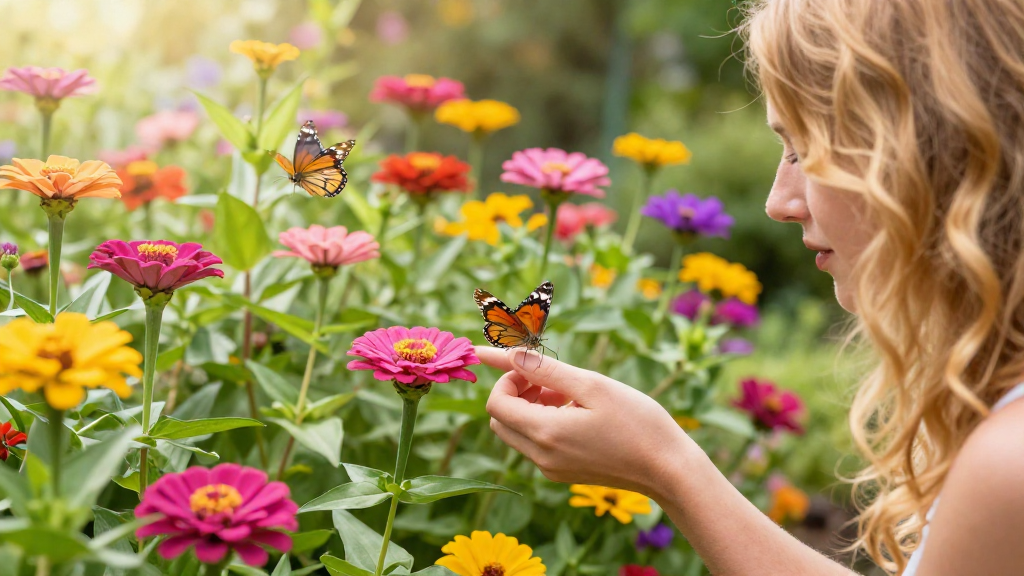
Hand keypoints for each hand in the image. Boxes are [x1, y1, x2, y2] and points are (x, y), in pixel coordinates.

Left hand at [477, 346, 692, 496]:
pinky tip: (576, 412)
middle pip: (501, 420)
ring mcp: (551, 469)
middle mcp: (541, 457)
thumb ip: (545, 369)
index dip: (508, 378)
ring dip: (530, 407)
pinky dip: (544, 423)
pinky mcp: (563, 474)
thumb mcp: (592, 386)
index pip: (496, 403)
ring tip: (568, 393)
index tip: (536, 368)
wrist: (668, 470)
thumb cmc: (637, 422)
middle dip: (516, 393)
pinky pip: (536, 445)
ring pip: (517, 432)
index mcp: (545, 433)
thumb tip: (508, 354)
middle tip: (550, 380)